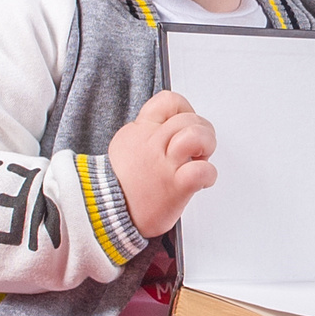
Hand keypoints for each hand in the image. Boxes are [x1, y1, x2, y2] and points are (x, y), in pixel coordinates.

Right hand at [106, 91, 216, 237]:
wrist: (105, 215)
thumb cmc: (121, 186)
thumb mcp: (126, 147)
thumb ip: (148, 133)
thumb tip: (172, 127)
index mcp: (140, 130)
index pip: (168, 100)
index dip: (185, 110)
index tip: (186, 126)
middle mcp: (152, 143)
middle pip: (189, 118)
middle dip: (203, 132)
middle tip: (197, 150)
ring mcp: (164, 165)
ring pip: (196, 135)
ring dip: (207, 146)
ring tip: (200, 159)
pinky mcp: (175, 187)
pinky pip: (202, 171)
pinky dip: (208, 175)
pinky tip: (201, 182)